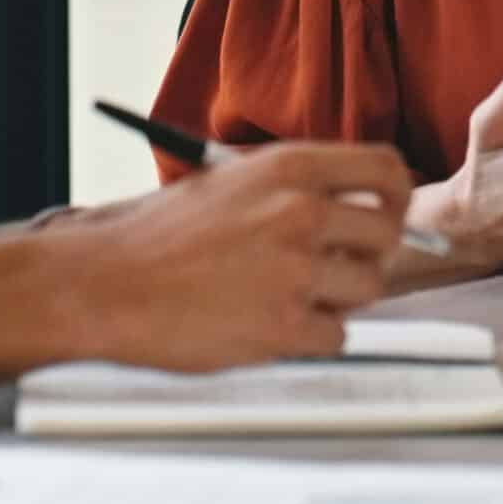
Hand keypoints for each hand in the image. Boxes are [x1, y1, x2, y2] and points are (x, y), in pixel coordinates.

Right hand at [66, 140, 410, 371]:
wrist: (105, 281)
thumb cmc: (156, 234)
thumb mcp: (228, 179)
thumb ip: (290, 188)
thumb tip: (347, 207)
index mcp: (289, 167)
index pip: (386, 170)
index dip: (397, 197)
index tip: (389, 216)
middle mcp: (301, 212)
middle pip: (386, 235)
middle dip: (370, 256)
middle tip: (340, 267)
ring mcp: (295, 270)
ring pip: (368, 288)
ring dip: (339, 297)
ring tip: (291, 296)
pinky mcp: (283, 325)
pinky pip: (337, 335)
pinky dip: (312, 336)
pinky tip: (271, 323)